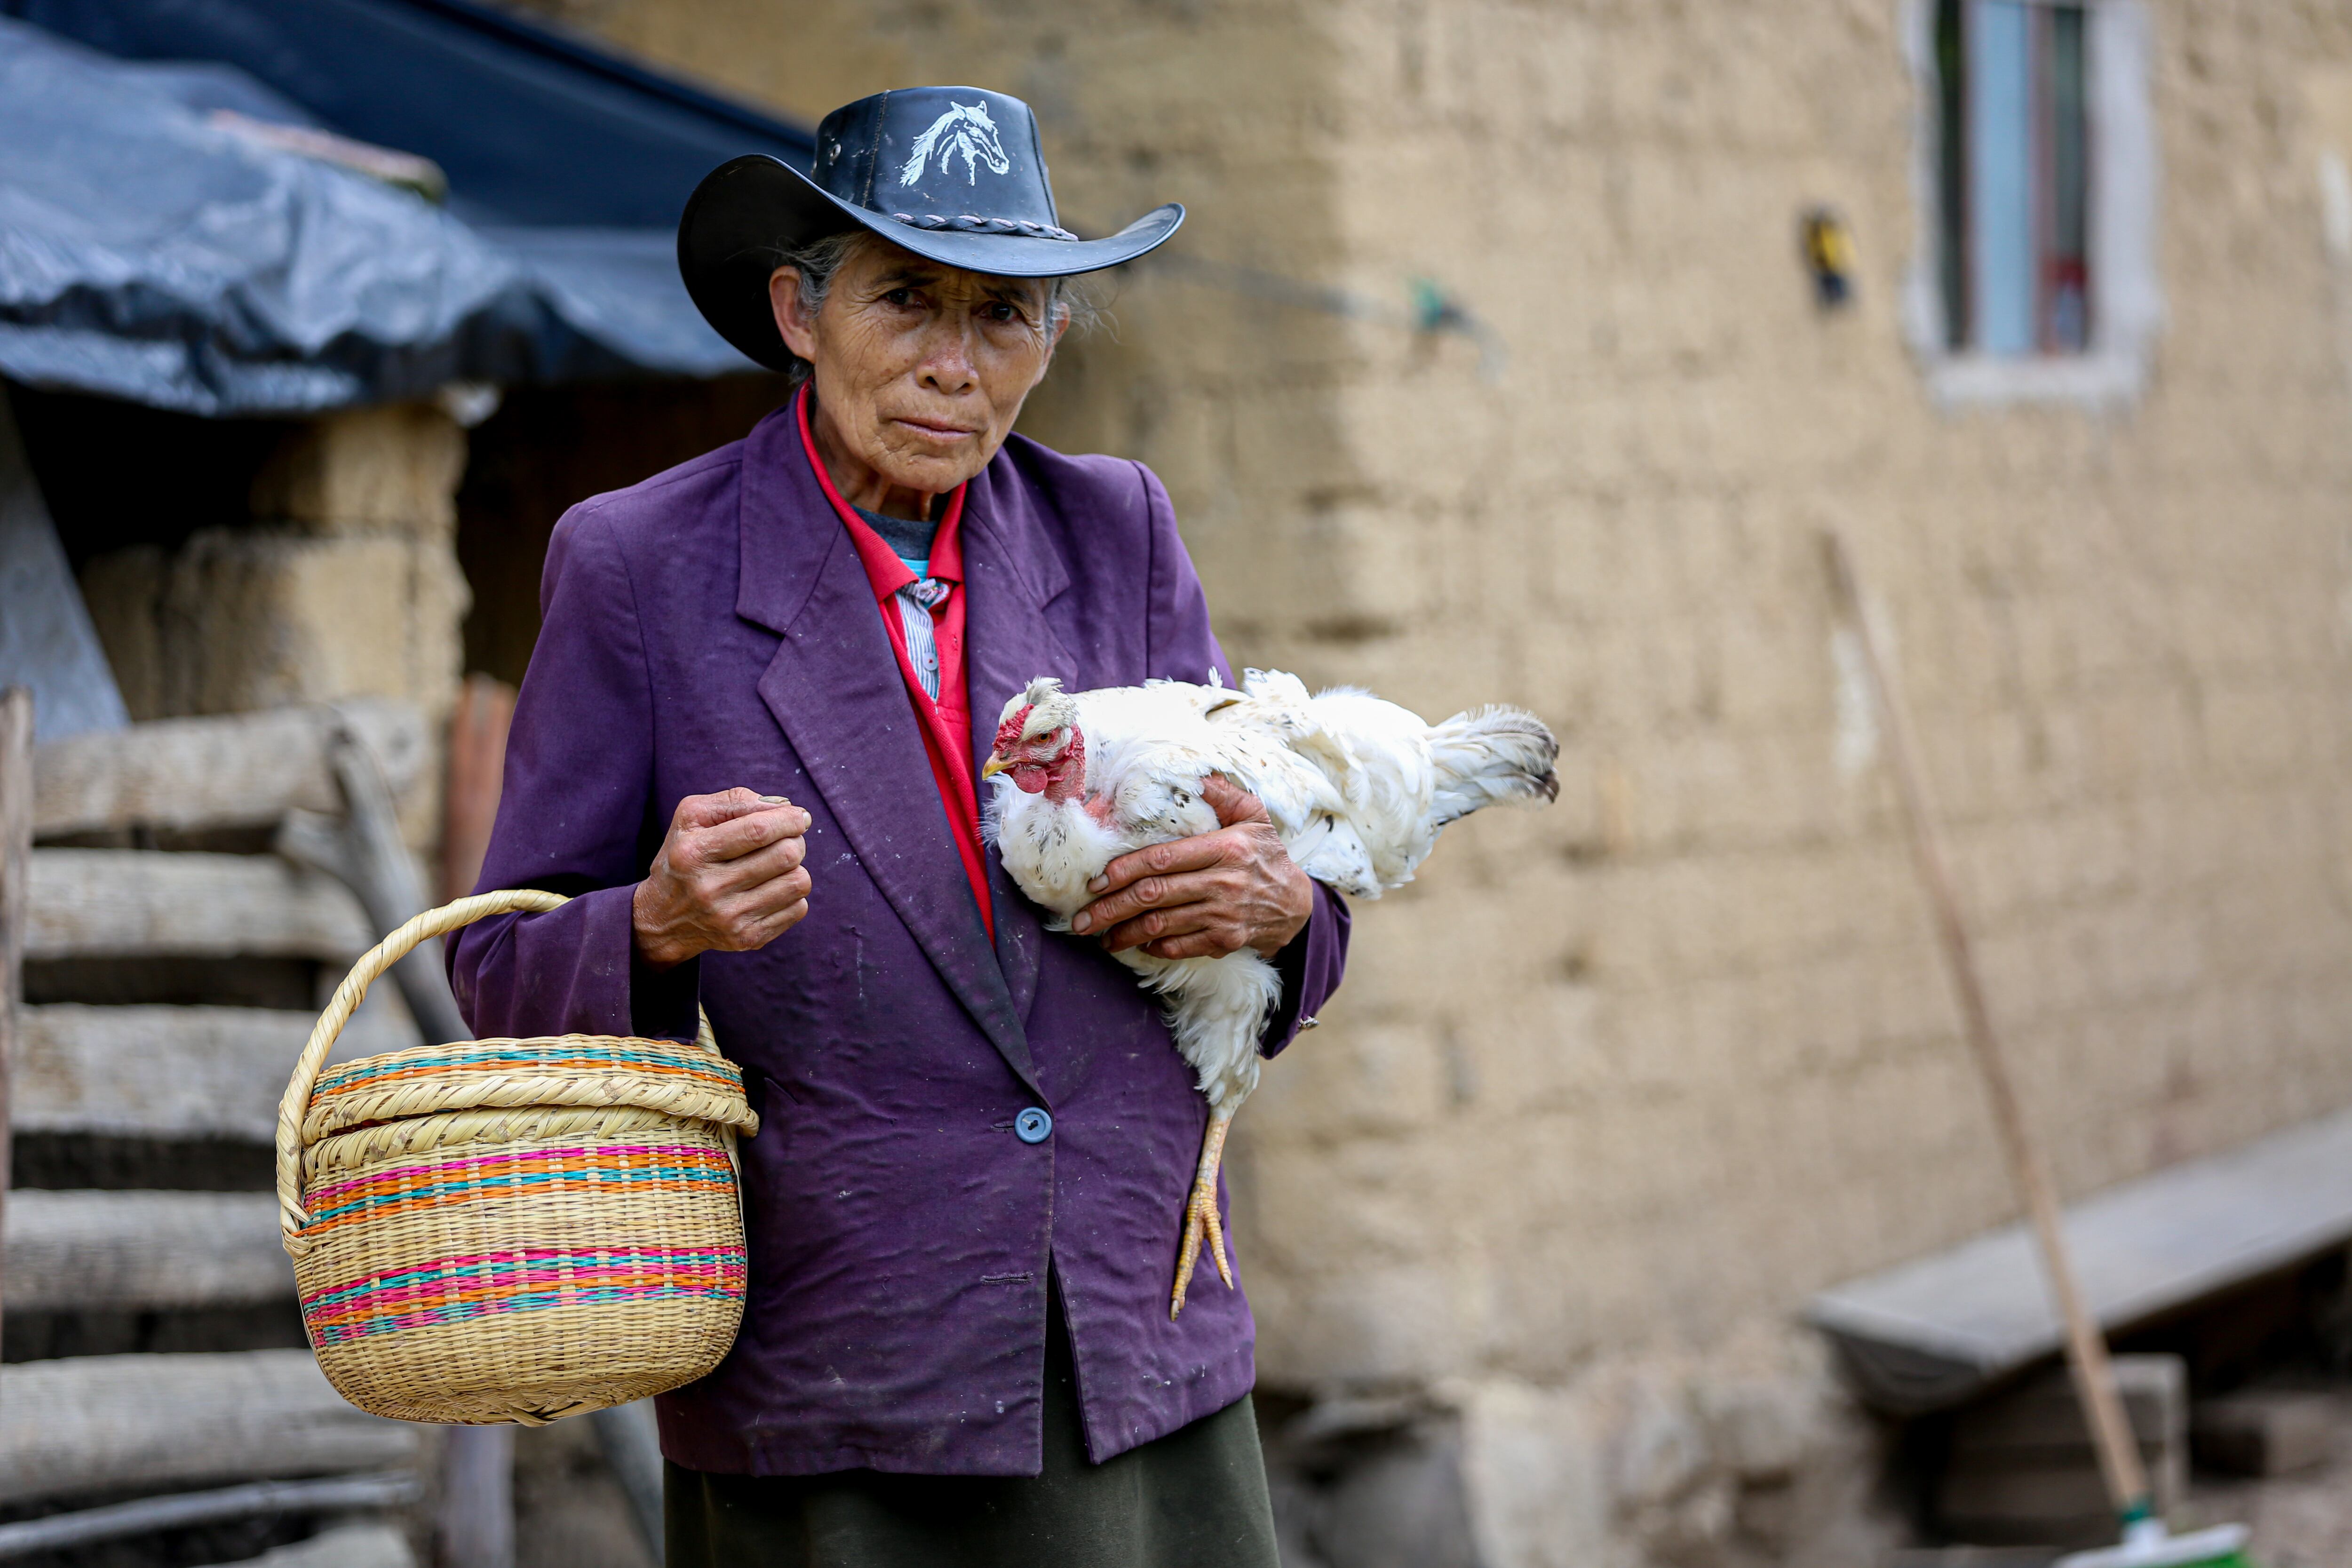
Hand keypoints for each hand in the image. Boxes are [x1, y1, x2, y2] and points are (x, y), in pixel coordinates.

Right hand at [632, 790, 812, 969]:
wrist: (663, 918)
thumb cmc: (685, 856)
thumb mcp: (692, 817)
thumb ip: (735, 801)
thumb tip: (784, 806)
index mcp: (693, 853)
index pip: (757, 831)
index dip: (788, 819)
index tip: (799, 816)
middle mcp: (709, 889)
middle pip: (785, 856)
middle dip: (795, 840)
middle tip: (788, 839)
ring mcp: (730, 918)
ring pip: (797, 883)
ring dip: (796, 867)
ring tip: (778, 865)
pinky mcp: (747, 938)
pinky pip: (798, 908)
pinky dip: (793, 894)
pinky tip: (772, 888)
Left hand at [1071, 776, 1312, 960]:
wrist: (1297, 905)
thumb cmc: (1267, 855)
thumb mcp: (1254, 817)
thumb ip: (1224, 794)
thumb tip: (1197, 774)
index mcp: (1224, 849)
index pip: (1163, 859)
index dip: (1125, 870)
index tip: (1097, 881)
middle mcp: (1223, 883)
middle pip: (1153, 896)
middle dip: (1111, 908)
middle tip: (1082, 919)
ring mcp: (1224, 916)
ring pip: (1161, 926)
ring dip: (1124, 933)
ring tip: (1100, 936)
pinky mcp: (1226, 941)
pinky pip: (1180, 946)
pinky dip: (1154, 947)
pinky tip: (1136, 943)